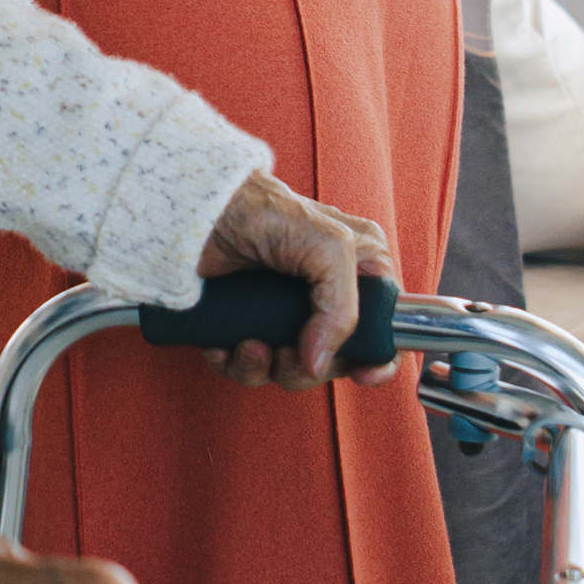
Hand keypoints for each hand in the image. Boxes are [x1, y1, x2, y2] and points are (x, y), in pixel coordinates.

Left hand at [196, 167, 395, 386]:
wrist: (197, 211)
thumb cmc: (264, 210)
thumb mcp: (328, 246)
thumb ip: (342, 307)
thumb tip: (319, 363)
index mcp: (360, 271)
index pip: (386, 328)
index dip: (377, 357)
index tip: (358, 373)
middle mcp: (327, 294)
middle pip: (335, 360)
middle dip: (306, 367)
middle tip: (285, 353)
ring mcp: (286, 313)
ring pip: (291, 369)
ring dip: (266, 369)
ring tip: (249, 345)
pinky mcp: (248, 324)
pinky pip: (250, 367)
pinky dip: (236, 364)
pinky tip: (224, 346)